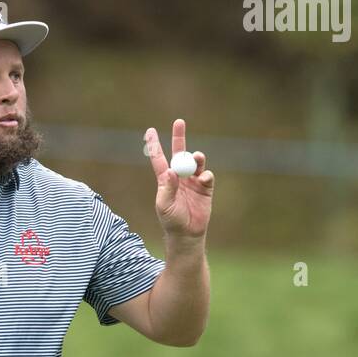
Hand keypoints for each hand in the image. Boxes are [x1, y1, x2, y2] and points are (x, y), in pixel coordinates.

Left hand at [145, 119, 213, 240]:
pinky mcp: (205, 188)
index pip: (159, 159)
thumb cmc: (171, 221)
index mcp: (166, 180)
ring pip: (195, 162)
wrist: (187, 234)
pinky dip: (205, 174)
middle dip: (179, 137)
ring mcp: (193, 181)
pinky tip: (203, 179)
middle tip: (179, 122)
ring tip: (196, 157)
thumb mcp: (165, 206)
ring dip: (196, 157)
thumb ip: (167, 188)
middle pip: (179, 153)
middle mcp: (179, 177)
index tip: (150, 130)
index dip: (154, 145)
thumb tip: (170, 171)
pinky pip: (207, 175)